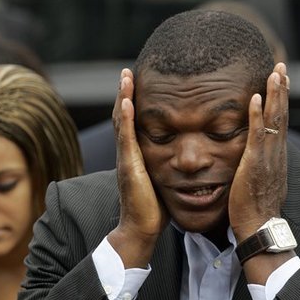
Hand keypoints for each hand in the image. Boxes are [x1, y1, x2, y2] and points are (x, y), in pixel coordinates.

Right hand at [108, 69, 167, 267]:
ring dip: (123, 97)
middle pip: (122, 116)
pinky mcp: (129, 166)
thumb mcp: (159, 179)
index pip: (131, 122)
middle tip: (127, 72)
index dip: (131, 101)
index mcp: (134, 154)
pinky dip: (126, 117)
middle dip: (124, 93)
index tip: (136, 83)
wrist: (142, 227)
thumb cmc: (153, 207)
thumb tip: (179, 157)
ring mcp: (125, 158)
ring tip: (125, 76)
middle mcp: (126, 153)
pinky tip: (128, 100)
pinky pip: (126, 137)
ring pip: (121, 121)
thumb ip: (162, 164)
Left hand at [229, 63, 288, 242]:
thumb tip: (253, 156)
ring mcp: (267, 157)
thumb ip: (259, 164)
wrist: (258, 226)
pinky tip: (255, 98)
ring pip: (274, 120)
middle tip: (281, 67)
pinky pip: (257, 134)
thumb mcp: (260, 180)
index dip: (280, 101)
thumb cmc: (255, 206)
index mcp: (276, 155)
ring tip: (275, 73)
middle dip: (282, 90)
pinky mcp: (254, 163)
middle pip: (281, 115)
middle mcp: (276, 153)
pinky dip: (257, 115)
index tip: (280, 82)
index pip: (280, 122)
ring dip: (275, 95)